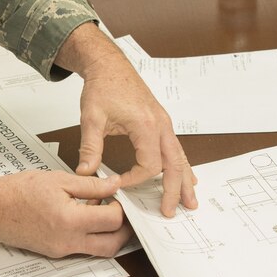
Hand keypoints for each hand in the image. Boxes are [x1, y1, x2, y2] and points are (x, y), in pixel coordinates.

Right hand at [0, 169, 131, 257]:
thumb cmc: (18, 191)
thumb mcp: (59, 180)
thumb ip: (91, 185)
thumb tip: (115, 185)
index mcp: (71, 221)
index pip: (112, 220)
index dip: (121, 207)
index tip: (118, 195)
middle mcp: (68, 241)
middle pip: (111, 245)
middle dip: (124, 231)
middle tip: (125, 214)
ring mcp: (60, 250)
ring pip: (98, 251)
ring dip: (108, 235)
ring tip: (104, 213)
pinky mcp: (53, 252)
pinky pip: (81, 248)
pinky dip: (90, 236)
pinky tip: (84, 217)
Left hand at [57, 25, 197, 215]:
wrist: (110, 65)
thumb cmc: (103, 86)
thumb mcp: (92, 117)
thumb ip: (90, 146)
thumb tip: (85, 173)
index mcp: (146, 125)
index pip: (148, 165)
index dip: (135, 180)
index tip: (119, 185)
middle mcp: (160, 125)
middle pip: (174, 165)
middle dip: (174, 190)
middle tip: (171, 211)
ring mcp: (164, 124)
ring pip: (180, 157)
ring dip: (184, 180)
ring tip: (190, 201)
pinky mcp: (161, 123)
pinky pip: (176, 148)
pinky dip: (182, 165)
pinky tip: (187, 177)